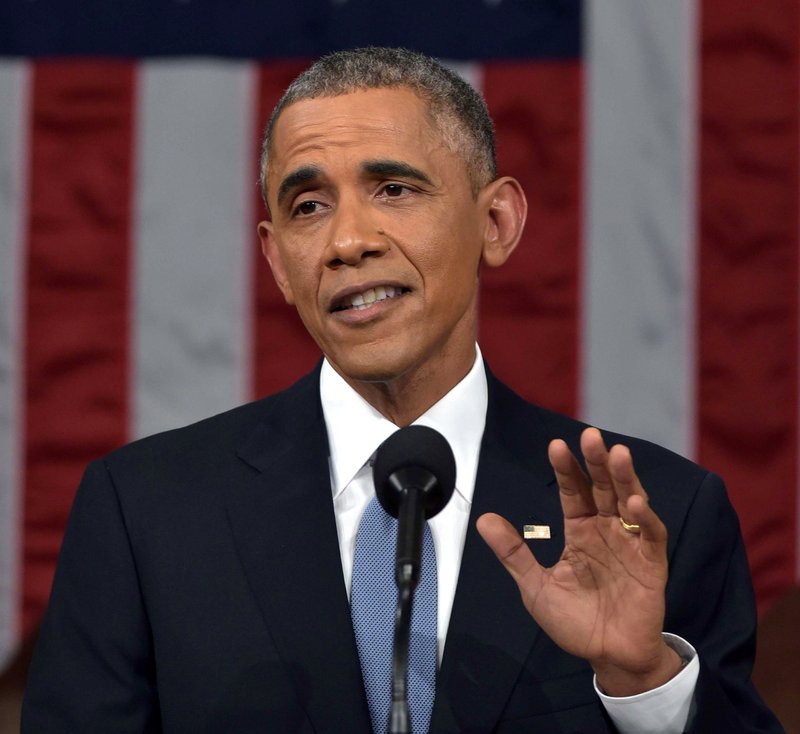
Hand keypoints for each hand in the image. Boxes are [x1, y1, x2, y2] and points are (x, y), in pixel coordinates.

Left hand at [477, 427, 682, 695]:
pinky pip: (651, 535)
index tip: (555, 446)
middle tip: (590, 435)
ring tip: (617, 454)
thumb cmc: (574, 621)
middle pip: (602, 487)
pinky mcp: (652, 563)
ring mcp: (630, 543)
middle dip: (596, 462)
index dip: (565, 469)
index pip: (572, 491)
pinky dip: (645, 519)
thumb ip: (514, 552)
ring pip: (629, 501)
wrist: (606, 657)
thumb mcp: (535, 586)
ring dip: (624, 478)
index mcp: (579, 531)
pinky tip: (634, 504)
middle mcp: (605, 530)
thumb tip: (483, 519)